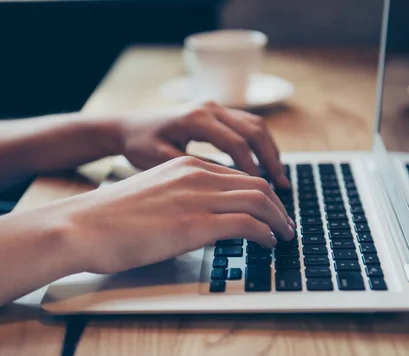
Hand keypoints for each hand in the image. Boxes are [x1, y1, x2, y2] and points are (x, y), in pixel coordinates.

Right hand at [50, 156, 295, 274]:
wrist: (82, 226)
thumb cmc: (108, 218)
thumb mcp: (150, 196)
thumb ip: (178, 198)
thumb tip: (196, 217)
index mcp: (185, 166)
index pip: (236, 175)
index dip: (259, 193)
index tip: (268, 209)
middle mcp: (196, 175)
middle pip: (255, 183)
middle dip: (277, 205)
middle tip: (285, 223)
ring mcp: (197, 197)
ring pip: (258, 200)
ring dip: (278, 219)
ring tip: (284, 235)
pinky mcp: (195, 223)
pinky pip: (247, 223)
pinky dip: (266, 233)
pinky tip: (268, 244)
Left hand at [117, 101, 289, 187]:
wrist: (126, 125)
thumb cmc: (138, 144)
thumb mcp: (159, 159)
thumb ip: (192, 169)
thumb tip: (226, 185)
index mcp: (196, 118)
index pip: (237, 144)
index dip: (253, 170)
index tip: (263, 194)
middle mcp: (210, 108)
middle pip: (254, 131)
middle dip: (271, 161)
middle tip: (282, 189)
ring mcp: (215, 107)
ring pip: (256, 126)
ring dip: (270, 152)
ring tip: (280, 180)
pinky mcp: (216, 112)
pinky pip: (248, 125)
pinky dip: (261, 145)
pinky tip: (265, 165)